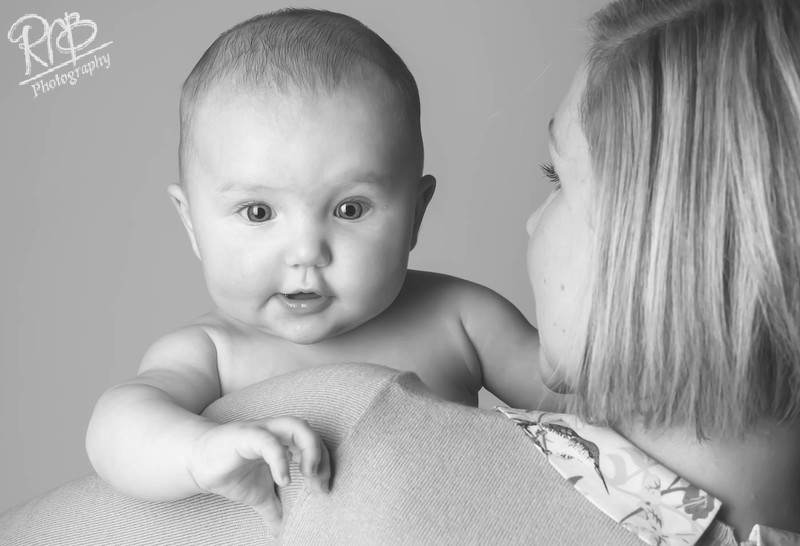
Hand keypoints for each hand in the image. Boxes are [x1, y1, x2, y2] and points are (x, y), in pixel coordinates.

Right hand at [187, 417, 329, 535]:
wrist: (198, 464)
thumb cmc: (231, 473)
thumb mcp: (258, 496)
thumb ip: (273, 509)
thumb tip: (280, 532)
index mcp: (284, 441)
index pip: (316, 444)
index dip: (325, 465)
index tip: (323, 490)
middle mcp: (277, 431)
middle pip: (311, 431)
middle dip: (322, 456)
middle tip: (320, 484)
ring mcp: (262, 430)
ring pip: (296, 426)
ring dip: (309, 449)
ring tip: (309, 475)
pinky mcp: (245, 435)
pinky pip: (267, 440)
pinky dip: (280, 459)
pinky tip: (284, 480)